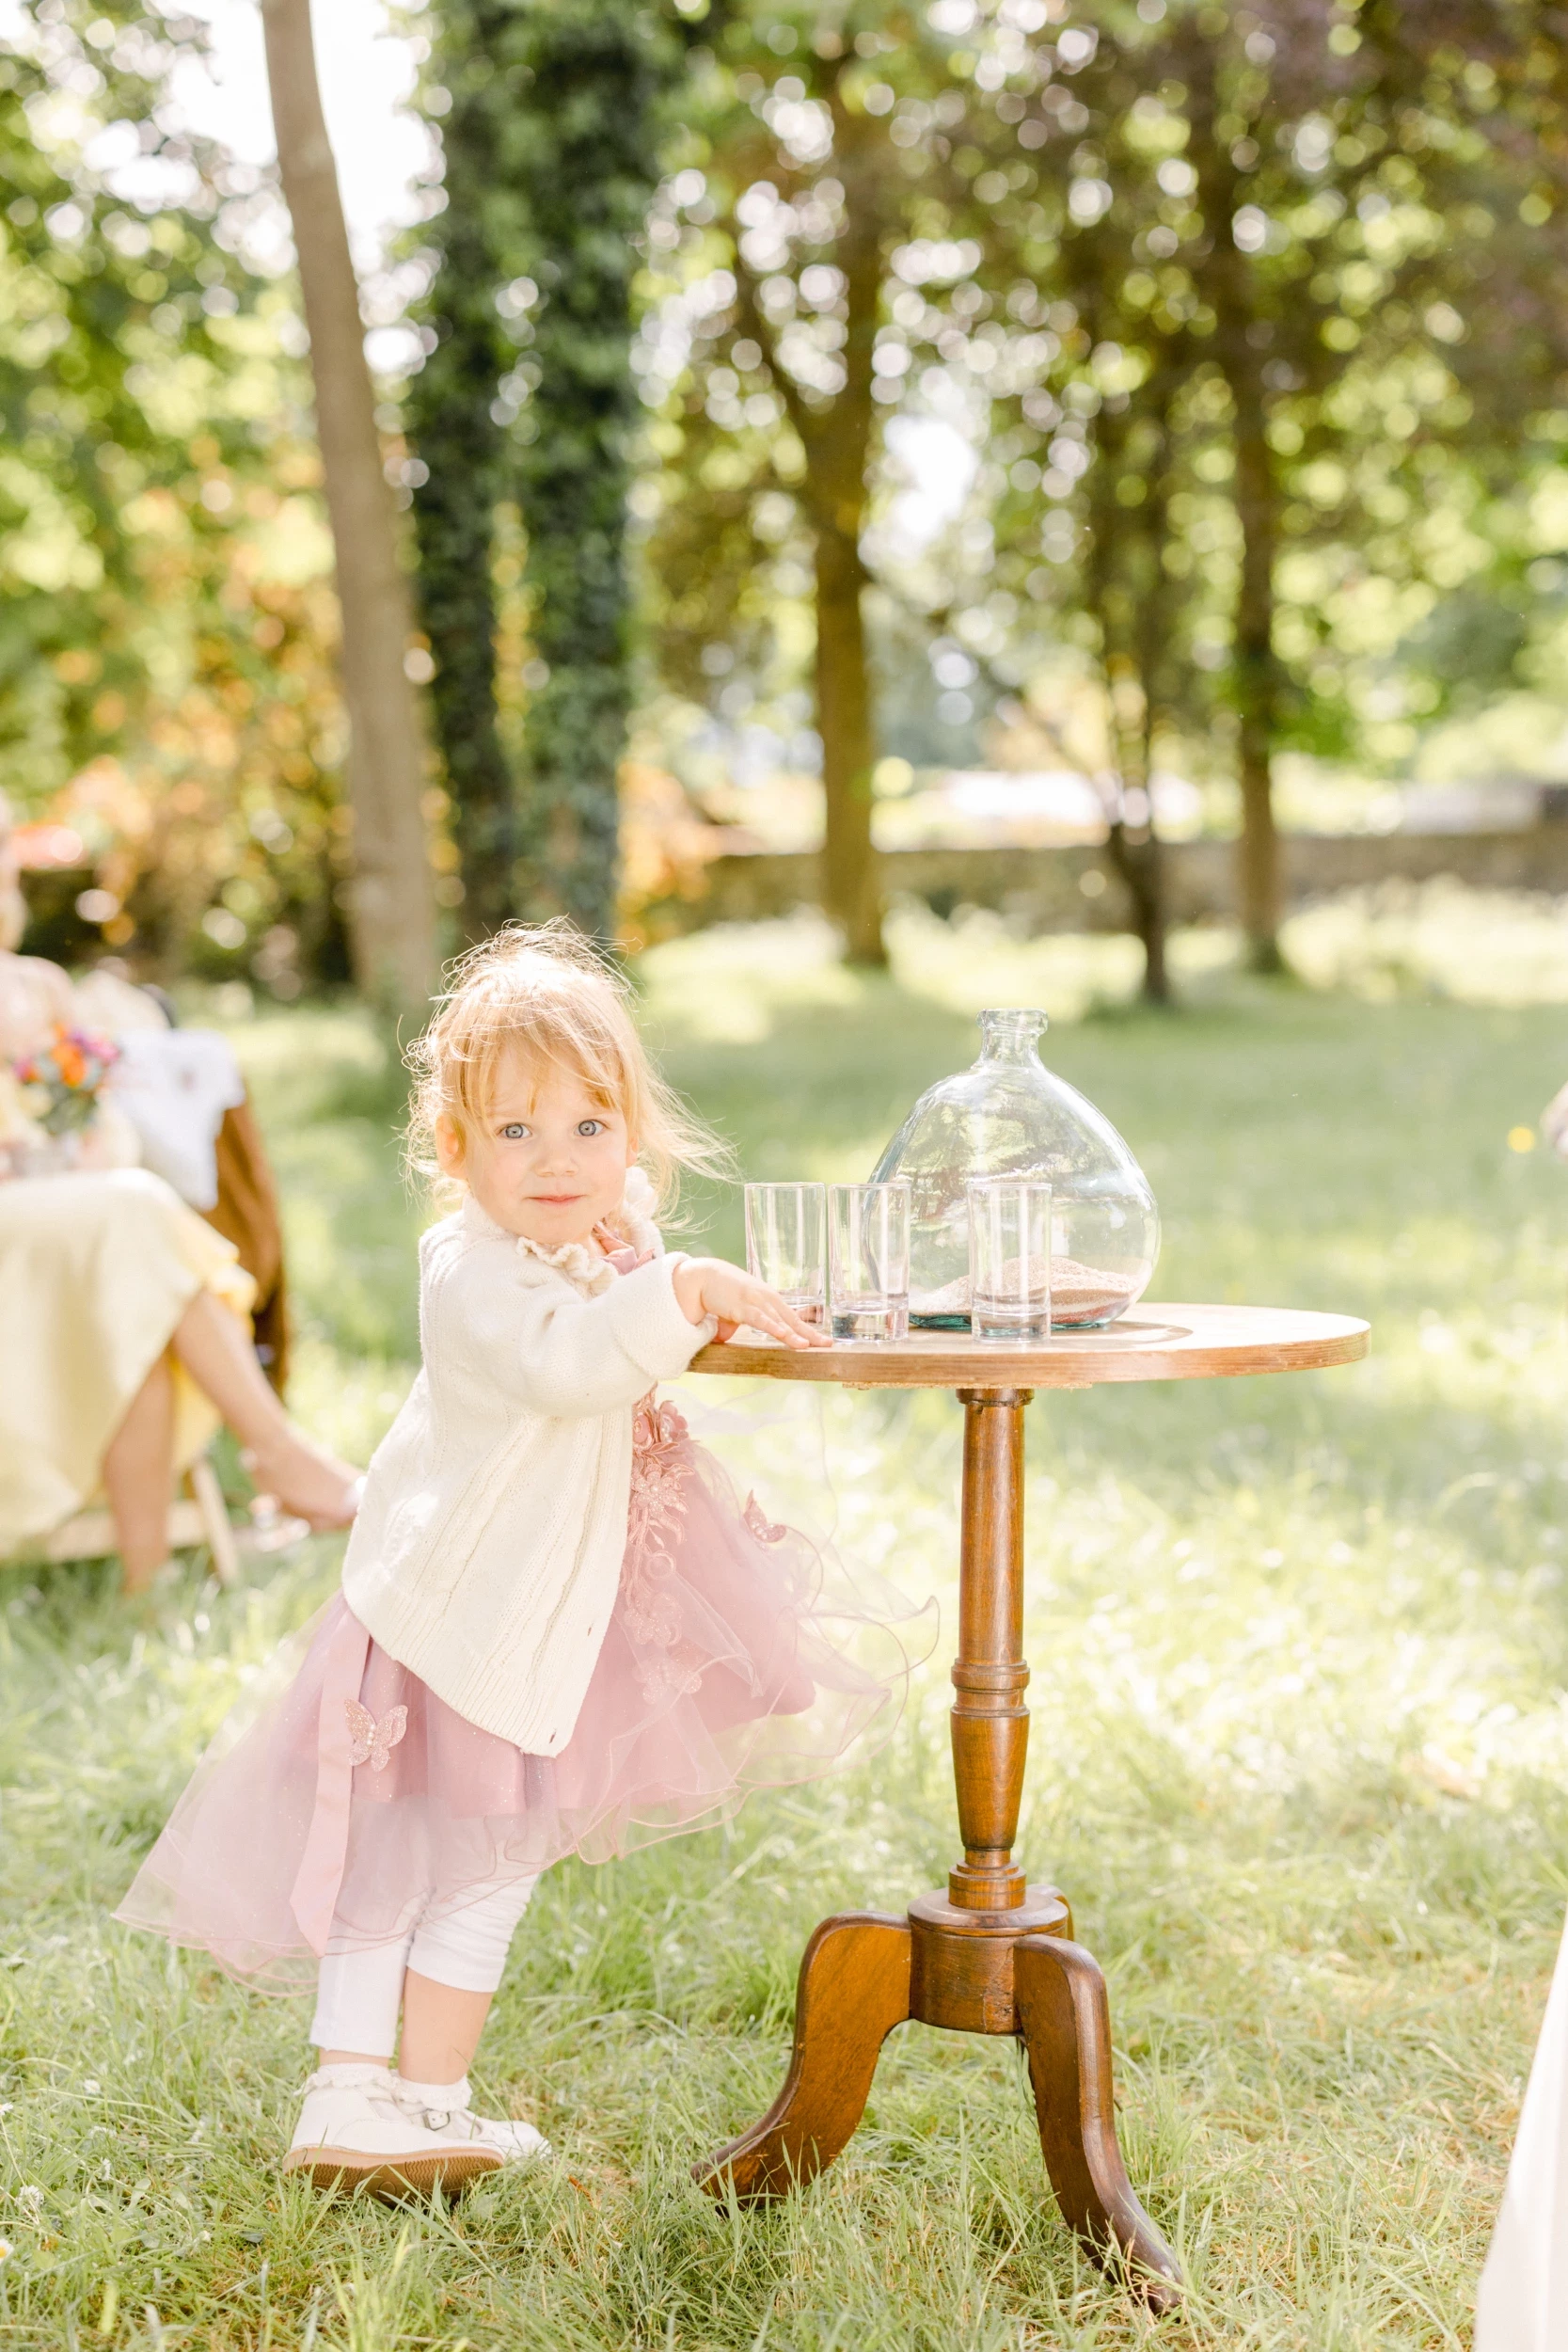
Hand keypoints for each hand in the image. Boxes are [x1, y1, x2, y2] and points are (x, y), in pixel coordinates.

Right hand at [671, 1257, 829, 1347]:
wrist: (701, 1276)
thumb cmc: (718, 1292)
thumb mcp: (732, 1311)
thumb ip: (732, 1324)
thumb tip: (723, 1337)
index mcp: (769, 1300)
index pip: (793, 1317)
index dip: (808, 1329)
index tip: (824, 1340)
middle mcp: (767, 1299)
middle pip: (792, 1319)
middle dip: (810, 1333)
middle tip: (828, 1344)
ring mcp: (756, 1301)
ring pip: (779, 1321)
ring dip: (793, 1334)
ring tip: (807, 1346)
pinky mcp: (742, 1306)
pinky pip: (761, 1319)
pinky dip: (773, 1327)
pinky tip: (784, 1335)